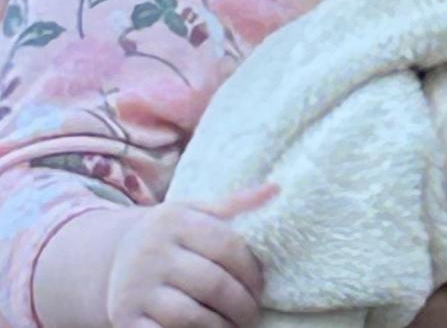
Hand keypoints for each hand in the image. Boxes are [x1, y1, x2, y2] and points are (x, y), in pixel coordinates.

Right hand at [106, 184, 275, 327]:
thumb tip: (276, 189)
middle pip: (212, 283)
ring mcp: (136, 288)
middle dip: (240, 304)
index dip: (251, 270)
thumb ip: (233, 204)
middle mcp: (152, 253)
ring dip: (219, 327)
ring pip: (189, 315)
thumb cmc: (170, 234)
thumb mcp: (195, 211)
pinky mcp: (124, 318)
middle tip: (253, 315)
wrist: (113, 256)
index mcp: (175, 220)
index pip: (226, 245)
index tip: (261, 287)